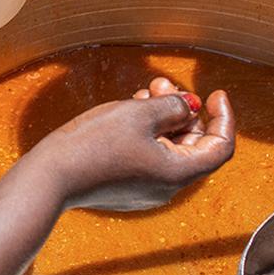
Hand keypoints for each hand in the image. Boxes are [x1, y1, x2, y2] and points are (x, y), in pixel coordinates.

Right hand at [28, 79, 234, 211]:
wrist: (50, 176)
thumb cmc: (94, 144)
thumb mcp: (140, 114)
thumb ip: (173, 106)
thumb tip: (189, 106)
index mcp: (178, 173)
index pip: (220, 147)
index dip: (223, 118)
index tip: (216, 94)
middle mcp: (167, 187)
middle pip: (193, 146)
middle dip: (185, 111)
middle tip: (164, 85)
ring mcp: (146, 189)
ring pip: (169, 149)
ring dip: (163, 119)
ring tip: (145, 93)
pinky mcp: (126, 187)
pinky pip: (149, 157)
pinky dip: (148, 133)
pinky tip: (130, 113)